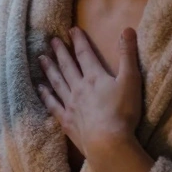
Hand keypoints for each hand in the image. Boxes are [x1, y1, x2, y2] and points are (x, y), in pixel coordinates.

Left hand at [37, 26, 144, 164]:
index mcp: (94, 77)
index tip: (71, 30)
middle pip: (67, 66)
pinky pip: (53, 105)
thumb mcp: (131, 80)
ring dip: (49, 69)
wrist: (108, 142)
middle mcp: (78, 87)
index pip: (84, 54)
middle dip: (60, 52)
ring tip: (41, 59)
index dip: (78, 40)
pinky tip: (40, 89)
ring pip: (57, 82)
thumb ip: (128, 55)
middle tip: (52, 40)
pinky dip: (46, 95)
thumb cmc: (123, 112)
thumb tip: (128, 29)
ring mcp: (70, 104)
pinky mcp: (66, 121)